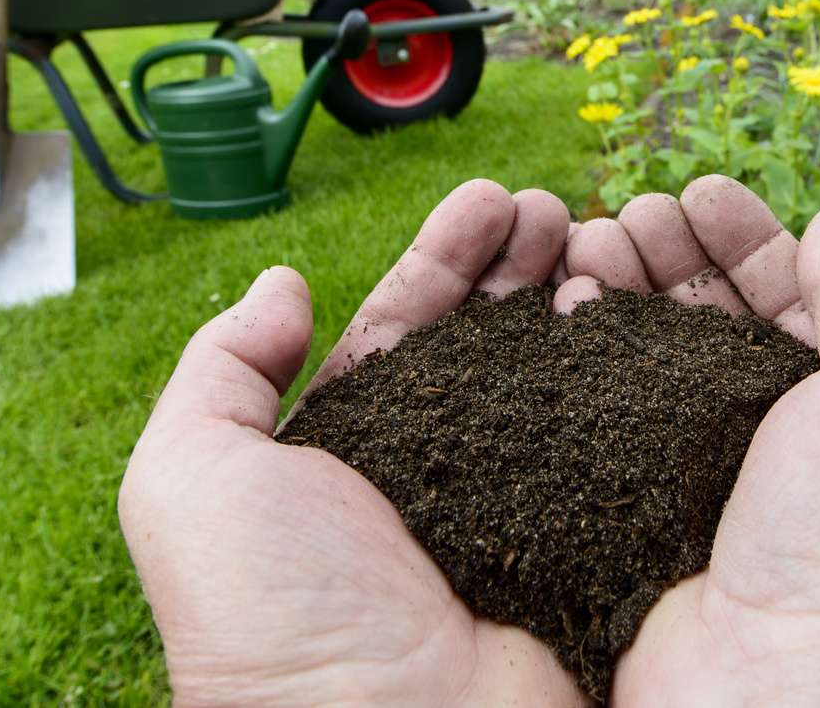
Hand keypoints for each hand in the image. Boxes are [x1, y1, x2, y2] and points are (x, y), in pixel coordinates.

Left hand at [119, 180, 587, 706]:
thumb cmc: (267, 619)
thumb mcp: (190, 478)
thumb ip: (219, 372)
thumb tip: (281, 284)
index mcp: (353, 449)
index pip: (405, 326)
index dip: (445, 257)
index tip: (489, 199)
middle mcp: (438, 469)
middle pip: (488, 337)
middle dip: (518, 261)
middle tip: (550, 205)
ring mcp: (517, 505)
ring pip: (554, 375)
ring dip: (574, 296)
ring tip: (594, 234)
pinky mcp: (583, 542)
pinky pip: (611, 442)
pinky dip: (623, 374)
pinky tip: (630, 316)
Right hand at [556, 176, 819, 705]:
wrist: (812, 707)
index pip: (789, 293)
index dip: (742, 233)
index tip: (694, 190)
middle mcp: (773, 445)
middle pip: (705, 320)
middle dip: (665, 256)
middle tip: (623, 217)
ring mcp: (694, 488)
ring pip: (639, 367)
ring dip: (611, 297)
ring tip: (581, 251)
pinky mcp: (626, 529)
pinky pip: (588, 432)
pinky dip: (568, 370)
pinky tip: (552, 322)